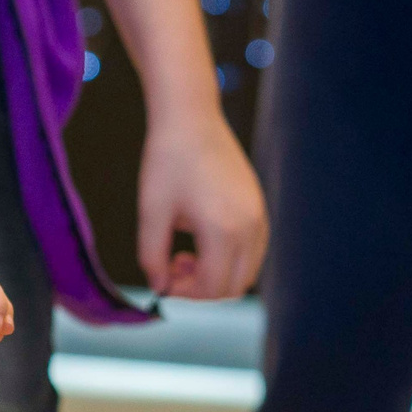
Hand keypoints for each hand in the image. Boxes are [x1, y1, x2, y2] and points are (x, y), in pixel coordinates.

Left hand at [138, 113, 267, 298]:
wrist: (191, 118)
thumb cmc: (167, 160)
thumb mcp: (151, 211)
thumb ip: (152, 256)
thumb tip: (158, 288)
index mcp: (223, 230)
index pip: (212, 288)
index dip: (184, 293)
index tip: (161, 279)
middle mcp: (250, 227)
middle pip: (234, 286)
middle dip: (201, 288)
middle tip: (172, 267)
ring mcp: (259, 216)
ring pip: (247, 270)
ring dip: (217, 274)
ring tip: (185, 254)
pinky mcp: (259, 207)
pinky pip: (253, 250)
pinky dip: (230, 258)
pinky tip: (201, 239)